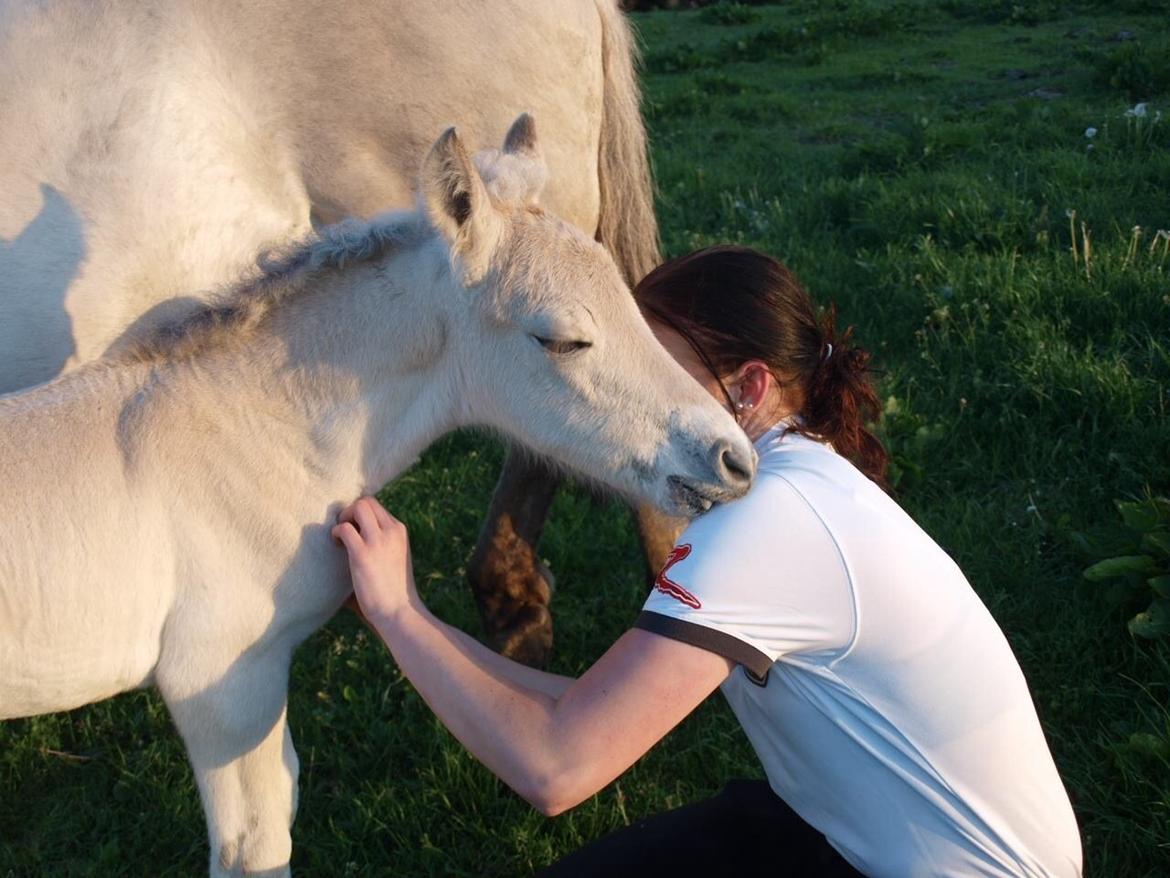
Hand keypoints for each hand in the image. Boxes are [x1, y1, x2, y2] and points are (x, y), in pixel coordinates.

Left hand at [332, 496, 417, 621]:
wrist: (400, 612)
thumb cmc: (394, 594)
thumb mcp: (393, 560)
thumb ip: (378, 547)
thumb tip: (351, 543)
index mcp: (399, 532)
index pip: (377, 508)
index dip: (360, 515)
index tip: (354, 531)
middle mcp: (391, 531)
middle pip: (367, 501)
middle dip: (351, 511)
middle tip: (345, 531)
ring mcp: (378, 541)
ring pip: (358, 507)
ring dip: (343, 518)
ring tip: (339, 537)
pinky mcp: (362, 554)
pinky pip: (344, 528)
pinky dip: (336, 533)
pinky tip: (336, 546)